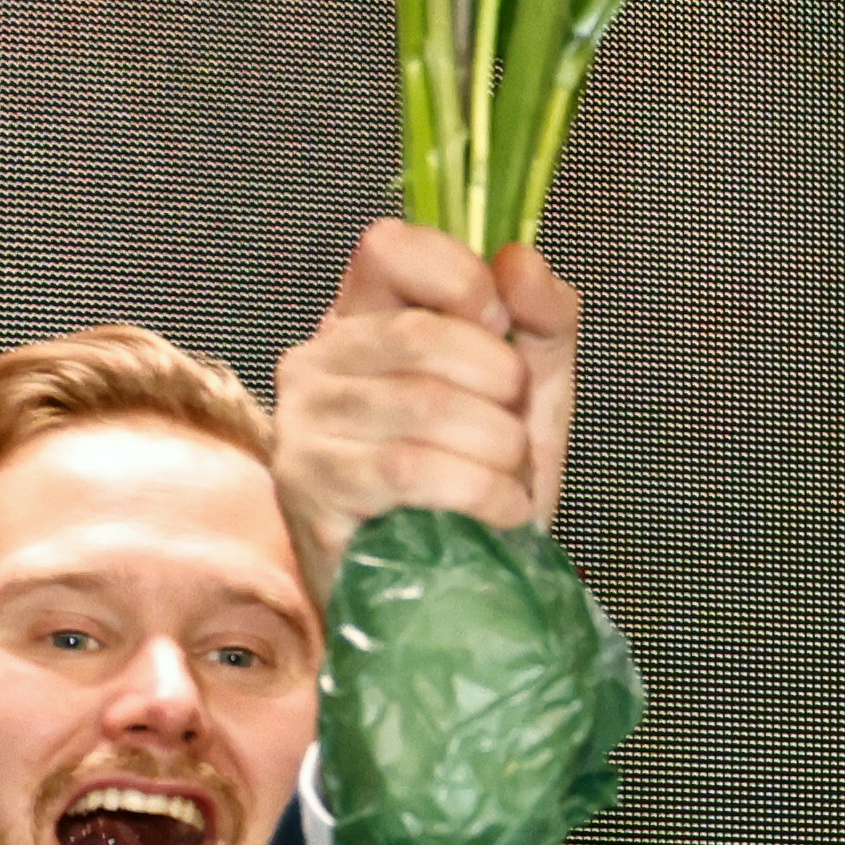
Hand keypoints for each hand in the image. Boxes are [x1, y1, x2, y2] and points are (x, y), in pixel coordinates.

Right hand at [270, 217, 582, 600]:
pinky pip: (410, 469)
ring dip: (499, 449)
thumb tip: (519, 260)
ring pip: (426, 406)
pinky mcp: (307, 489)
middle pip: (422, 336)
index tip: (502, 330)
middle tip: (513, 431)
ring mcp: (303, 424)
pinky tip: (501, 511)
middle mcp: (317, 360)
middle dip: (501, 386)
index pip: (389, 247)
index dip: (460, 280)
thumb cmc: (478, 483)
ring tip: (511, 479)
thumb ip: (541, 319)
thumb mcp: (528, 394)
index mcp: (363, 318)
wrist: (444, 597)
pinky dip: (481, 490)